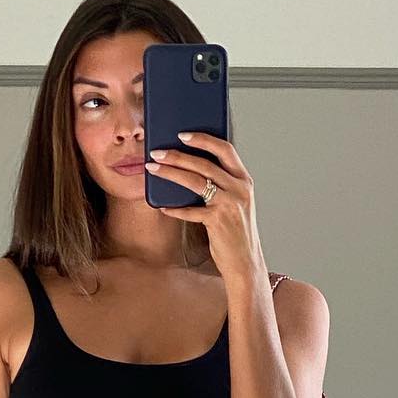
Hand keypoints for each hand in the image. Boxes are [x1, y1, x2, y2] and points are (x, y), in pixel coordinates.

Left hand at [146, 131, 263, 283]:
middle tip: (156, 152)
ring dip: (170, 173)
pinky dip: (174, 209)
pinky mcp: (218, 221)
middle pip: (204, 163)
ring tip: (153, 169)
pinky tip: (163, 207)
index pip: (225, 149)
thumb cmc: (236, 232)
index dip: (203, 139)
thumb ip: (221, 185)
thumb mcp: (235, 203)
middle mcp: (239, 189)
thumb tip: (190, 169)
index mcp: (244, 180)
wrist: (245, 262)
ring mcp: (229, 204)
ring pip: (195, 181)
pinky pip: (190, 211)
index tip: (182, 134)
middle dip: (177, 155)